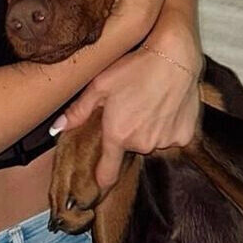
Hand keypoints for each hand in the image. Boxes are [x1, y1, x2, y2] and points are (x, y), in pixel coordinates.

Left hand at [51, 27, 201, 196]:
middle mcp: (141, 143)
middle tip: (133, 106)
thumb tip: (57, 128)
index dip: (102, 180)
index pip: (108, 172)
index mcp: (118, 135)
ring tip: (152, 101)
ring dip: (151, 128)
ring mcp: (165, 141)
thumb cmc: (134, 66)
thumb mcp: (99, 85)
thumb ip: (78, 111)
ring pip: (154, 140)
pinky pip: (173, 136)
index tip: (99, 186)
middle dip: (130, 132)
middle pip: (132, 146)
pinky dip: (171, 124)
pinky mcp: (185, 135)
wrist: (174, 55)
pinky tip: (169, 104)